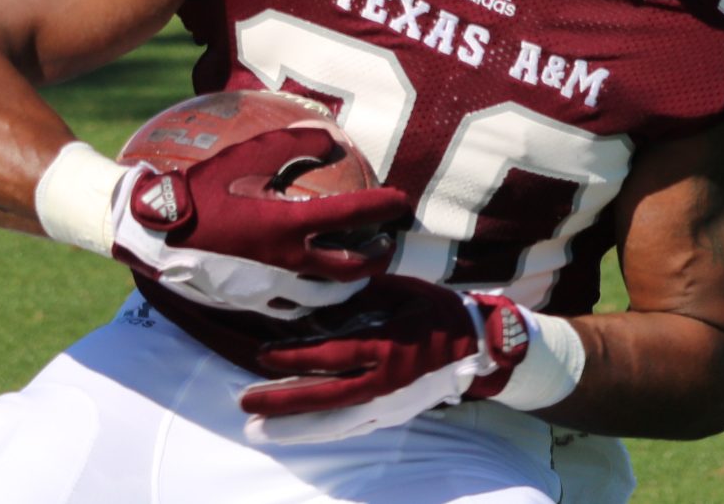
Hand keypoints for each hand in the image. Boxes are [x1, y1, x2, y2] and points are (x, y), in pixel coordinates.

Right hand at [109, 127, 408, 317]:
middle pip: (351, 270)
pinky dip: (313, 300)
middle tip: (387, 242)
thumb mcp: (250, 155)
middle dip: (378, 257)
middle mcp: (287, 264)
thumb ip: (295, 144)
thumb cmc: (202, 188)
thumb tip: (332, 140)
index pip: (354, 217)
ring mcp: (270, 290)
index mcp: (289, 226)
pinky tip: (310, 288)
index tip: (401, 200)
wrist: (156, 231)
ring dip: (350, 284)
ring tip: (356, 270)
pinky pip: (293, 308)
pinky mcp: (251, 304)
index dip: (385, 207)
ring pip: (326, 296)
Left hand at [242, 277, 533, 444]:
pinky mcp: (393, 415)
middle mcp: (386, 381)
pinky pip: (352, 427)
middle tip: (247, 404)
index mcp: (388, 346)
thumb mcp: (402, 290)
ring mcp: (389, 403)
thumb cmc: (436, 310)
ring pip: (336, 421)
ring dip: (296, 427)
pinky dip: (323, 431)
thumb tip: (321, 290)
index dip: (296, 358)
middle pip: (326, 397)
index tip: (262, 356)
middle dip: (283, 402)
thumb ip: (362, 293)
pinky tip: (298, 433)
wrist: (477, 345)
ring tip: (261, 431)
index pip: (333, 356)